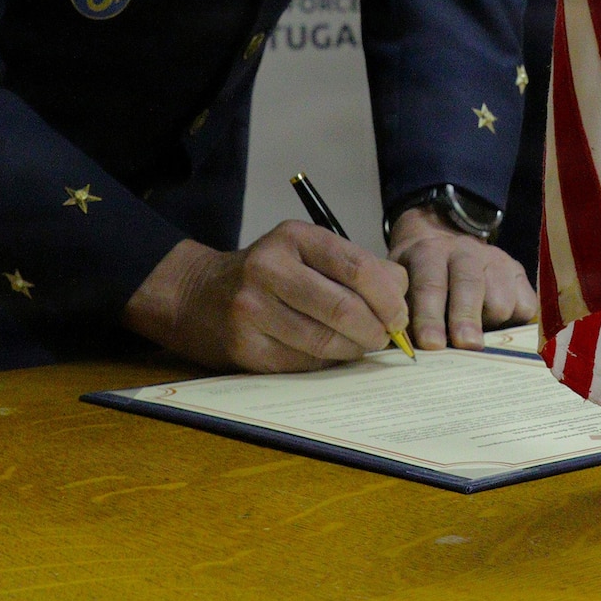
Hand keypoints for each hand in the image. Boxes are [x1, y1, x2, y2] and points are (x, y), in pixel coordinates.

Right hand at [121, 224, 408, 372]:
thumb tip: (403, 294)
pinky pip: (302, 363)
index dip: (388, 296)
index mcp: (294, 237)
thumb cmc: (268, 273)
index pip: (357, 267)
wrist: (197, 295)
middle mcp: (269, 268)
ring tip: (363, 346)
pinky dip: (326, 363)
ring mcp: (252, 310)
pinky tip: (332, 355)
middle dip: (376, 329)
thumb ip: (356, 265)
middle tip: (386, 337)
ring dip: (354, 350)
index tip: (401, 314)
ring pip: (324, 341)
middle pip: (343, 308)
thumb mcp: (307, 251)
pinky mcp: (244, 347)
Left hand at [389, 207, 537, 349]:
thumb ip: (403, 313)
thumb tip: (405, 352)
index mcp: (429, 253)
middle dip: (466, 318)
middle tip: (465, 345)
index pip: (430, 284)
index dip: (430, 316)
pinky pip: (525, 306)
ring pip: (501, 300)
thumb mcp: (402, 285)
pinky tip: (497, 326)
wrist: (444, 241)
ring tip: (474, 334)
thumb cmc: (418, 276)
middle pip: (470, 286)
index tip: (431, 344)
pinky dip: (514, 323)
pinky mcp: (518, 272)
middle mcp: (465, 251)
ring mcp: (495, 260)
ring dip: (489, 325)